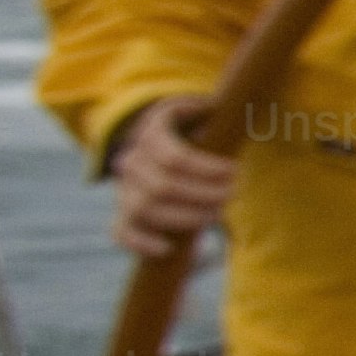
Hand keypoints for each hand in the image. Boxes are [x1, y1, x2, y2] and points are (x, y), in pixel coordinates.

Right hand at [106, 97, 237, 255]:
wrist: (166, 152)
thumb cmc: (194, 132)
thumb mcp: (201, 111)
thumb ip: (206, 109)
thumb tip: (210, 107)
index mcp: (148, 135)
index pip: (174, 157)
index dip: (207, 168)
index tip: (235, 171)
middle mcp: (130, 162)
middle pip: (163, 186)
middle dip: (204, 195)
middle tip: (232, 194)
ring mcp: (123, 191)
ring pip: (144, 209)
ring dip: (185, 217)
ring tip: (217, 215)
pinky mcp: (123, 215)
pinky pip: (121, 233)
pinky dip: (141, 243)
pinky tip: (168, 248)